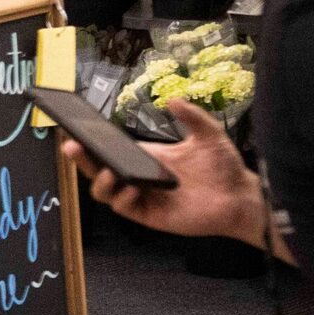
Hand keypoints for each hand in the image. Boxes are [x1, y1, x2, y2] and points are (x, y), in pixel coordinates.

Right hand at [63, 101, 261, 243]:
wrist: (241, 195)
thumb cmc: (225, 166)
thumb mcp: (209, 134)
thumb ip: (192, 116)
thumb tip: (171, 99)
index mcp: (147, 156)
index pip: (110, 149)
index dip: (91, 141)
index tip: (76, 128)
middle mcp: (139, 175)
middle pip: (99, 169)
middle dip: (81, 159)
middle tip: (72, 145)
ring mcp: (142, 196)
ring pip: (105, 192)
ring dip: (99, 182)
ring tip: (106, 171)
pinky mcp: (150, 215)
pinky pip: (125, 208)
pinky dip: (123, 198)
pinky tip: (132, 186)